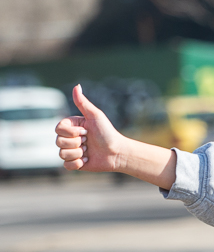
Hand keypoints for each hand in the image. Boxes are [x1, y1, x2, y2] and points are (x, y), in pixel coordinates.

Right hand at [55, 86, 174, 188]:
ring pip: (62, 154)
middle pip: (58, 141)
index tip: (86, 131)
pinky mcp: (75, 163)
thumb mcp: (95, 116)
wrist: (118, 152)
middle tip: (89, 142)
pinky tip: (87, 160)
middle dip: (76, 143)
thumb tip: (77, 85)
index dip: (71, 132)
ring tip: (89, 151)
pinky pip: (66, 165)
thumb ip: (83, 103)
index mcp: (71, 126)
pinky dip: (77, 164)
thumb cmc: (108, 133)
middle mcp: (69, 138)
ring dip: (78, 153)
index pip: (58, 129)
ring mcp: (71, 151)